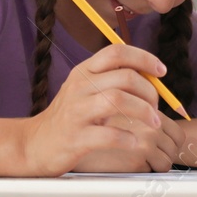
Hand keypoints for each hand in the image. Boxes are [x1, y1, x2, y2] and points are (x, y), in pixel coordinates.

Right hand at [18, 43, 167, 175]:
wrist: (34, 144)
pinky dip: (128, 138)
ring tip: (154, 123)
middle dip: (149, 91)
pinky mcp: (76, 138)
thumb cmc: (68, 117)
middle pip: (124, 77)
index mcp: (84, 71)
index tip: (161, 71)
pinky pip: (108, 134)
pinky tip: (135, 143)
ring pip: (118, 99)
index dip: (144, 58)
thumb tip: (151, 78)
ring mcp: (76, 111)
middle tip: (156, 107)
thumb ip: (112, 80)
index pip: (117, 52)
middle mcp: (80, 86)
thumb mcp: (85, 90)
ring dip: (143, 111)